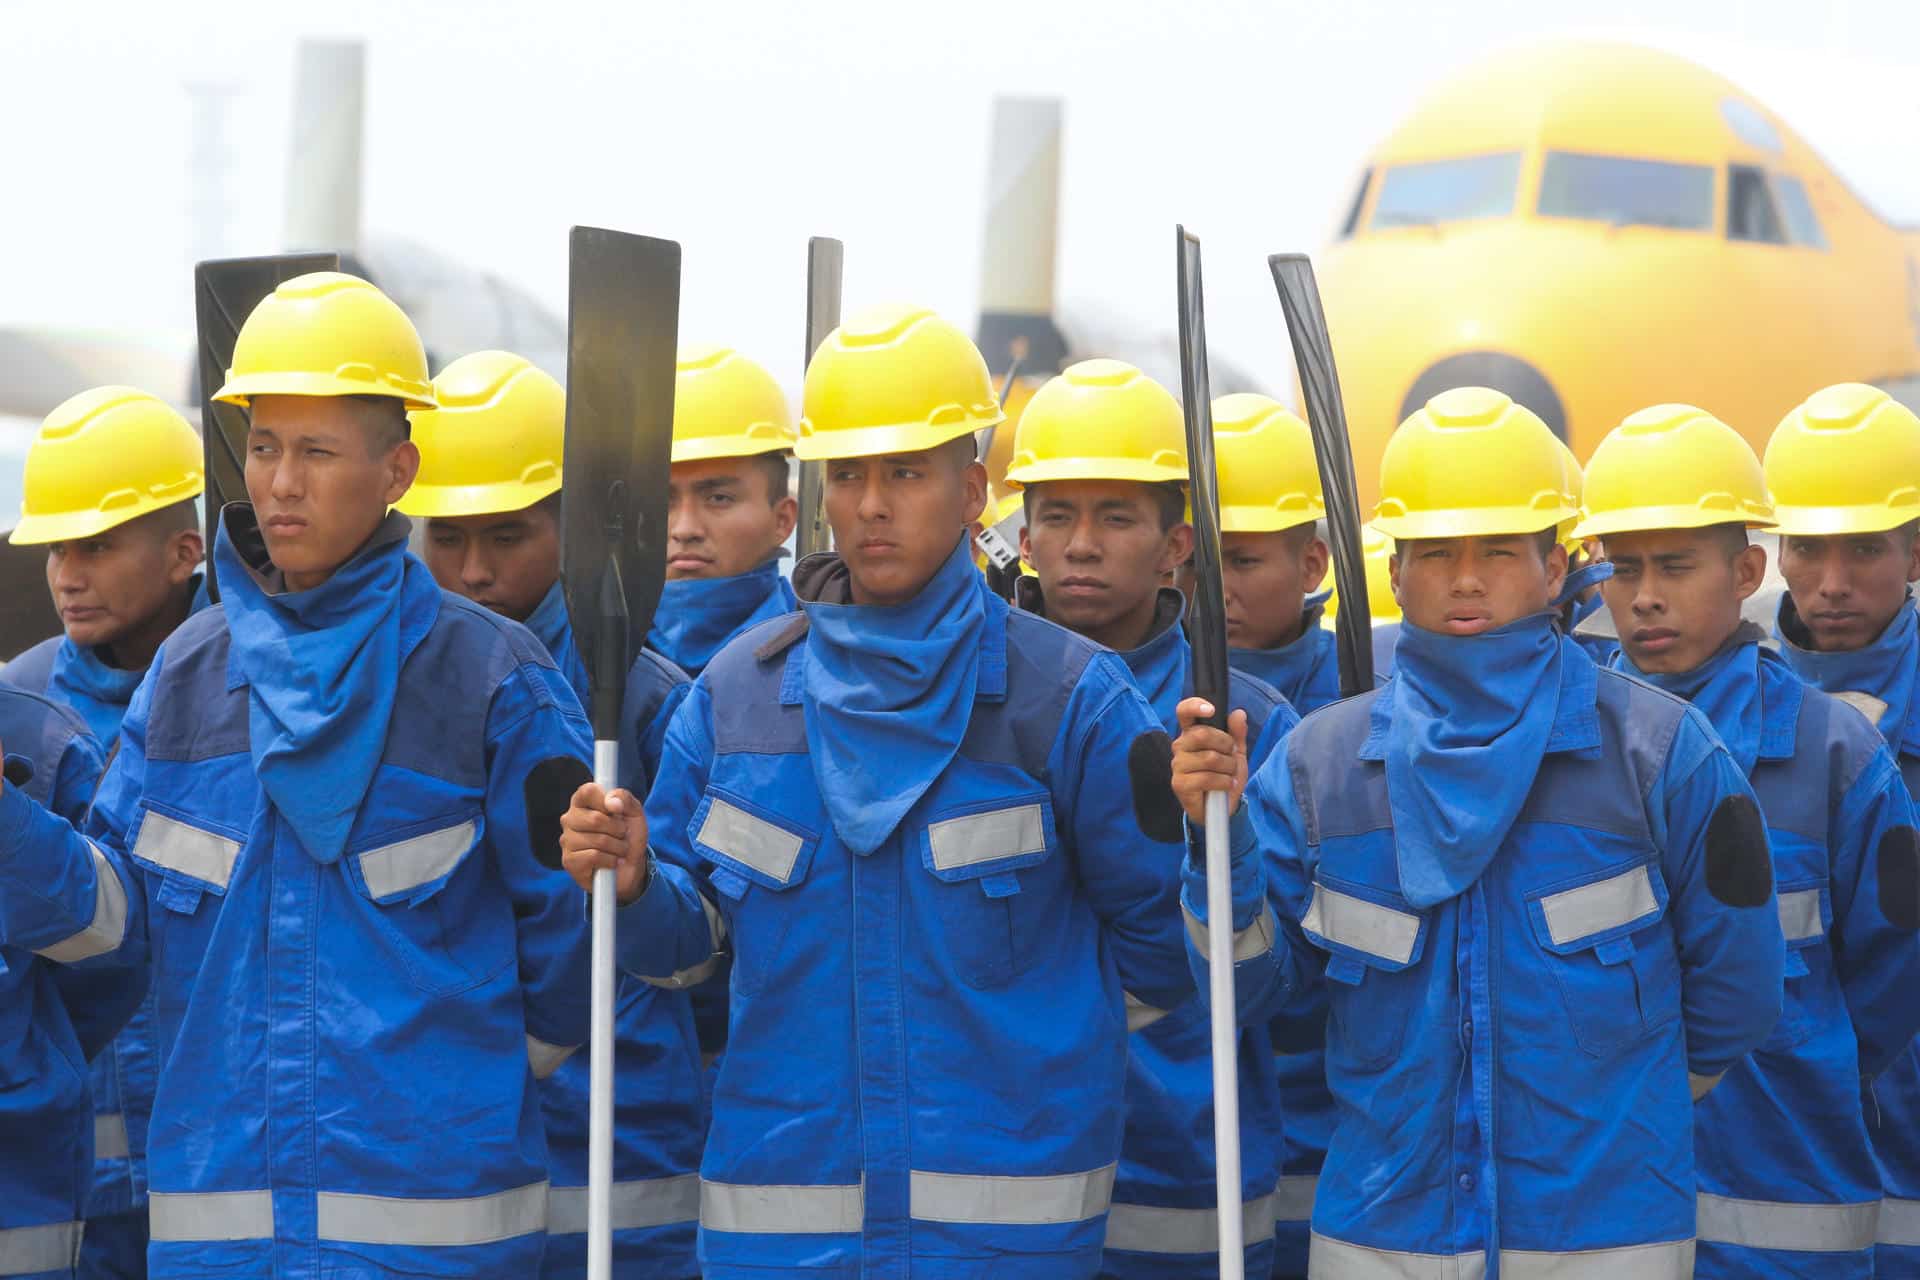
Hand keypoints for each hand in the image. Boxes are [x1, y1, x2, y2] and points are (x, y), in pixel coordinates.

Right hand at [559, 783, 649, 904]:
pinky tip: (611, 862)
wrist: (631, 866)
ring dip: (617, 847)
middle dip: (618, 830)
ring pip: (598, 840)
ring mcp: (567, 840)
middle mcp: (570, 819)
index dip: (606, 800)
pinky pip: (594, 856)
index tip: (618, 810)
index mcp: (583, 802)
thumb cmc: (628, 836)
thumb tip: (611, 801)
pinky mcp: (569, 861)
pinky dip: (610, 860)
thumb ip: (625, 798)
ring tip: (619, 850)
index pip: (588, 791)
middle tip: (622, 835)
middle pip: (595, 819)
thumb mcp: (634, 813)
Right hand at [1171, 698, 1248, 825]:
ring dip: (1228, 767)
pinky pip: (1206, 777)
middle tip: (1232, 756)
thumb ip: (1237, 733)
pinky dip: (1223, 782)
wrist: (1223, 807)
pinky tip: (1227, 785)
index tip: (1211, 710)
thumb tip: (1238, 714)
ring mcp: (1178, 765)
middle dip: (1226, 745)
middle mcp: (1180, 746)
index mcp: (1191, 733)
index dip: (1194, 706)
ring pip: (1209, 758)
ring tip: (1229, 774)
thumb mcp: (1236, 752)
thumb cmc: (1225, 775)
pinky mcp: (1179, 784)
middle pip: (1202, 734)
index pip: (1184, 712)